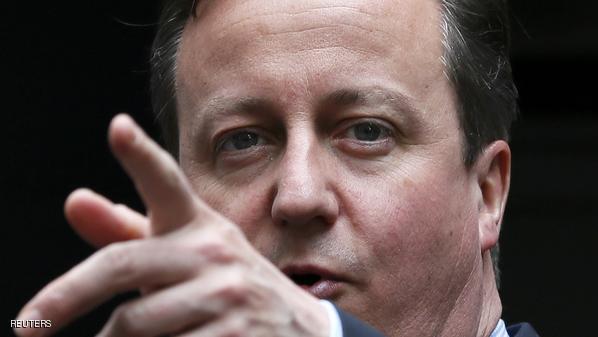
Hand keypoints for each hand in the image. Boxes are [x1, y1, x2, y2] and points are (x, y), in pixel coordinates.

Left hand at [15, 114, 328, 336]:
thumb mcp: (184, 256)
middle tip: (29, 325)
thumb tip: (74, 200)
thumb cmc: (223, 286)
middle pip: (122, 266)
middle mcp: (215, 250)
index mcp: (199, 225)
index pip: (168, 183)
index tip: (118, 128)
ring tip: (147, 334)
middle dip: (66, 297)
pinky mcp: (233, 335)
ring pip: (132, 323)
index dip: (142, 154)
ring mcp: (228, 293)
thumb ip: (128, 232)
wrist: (297, 329)